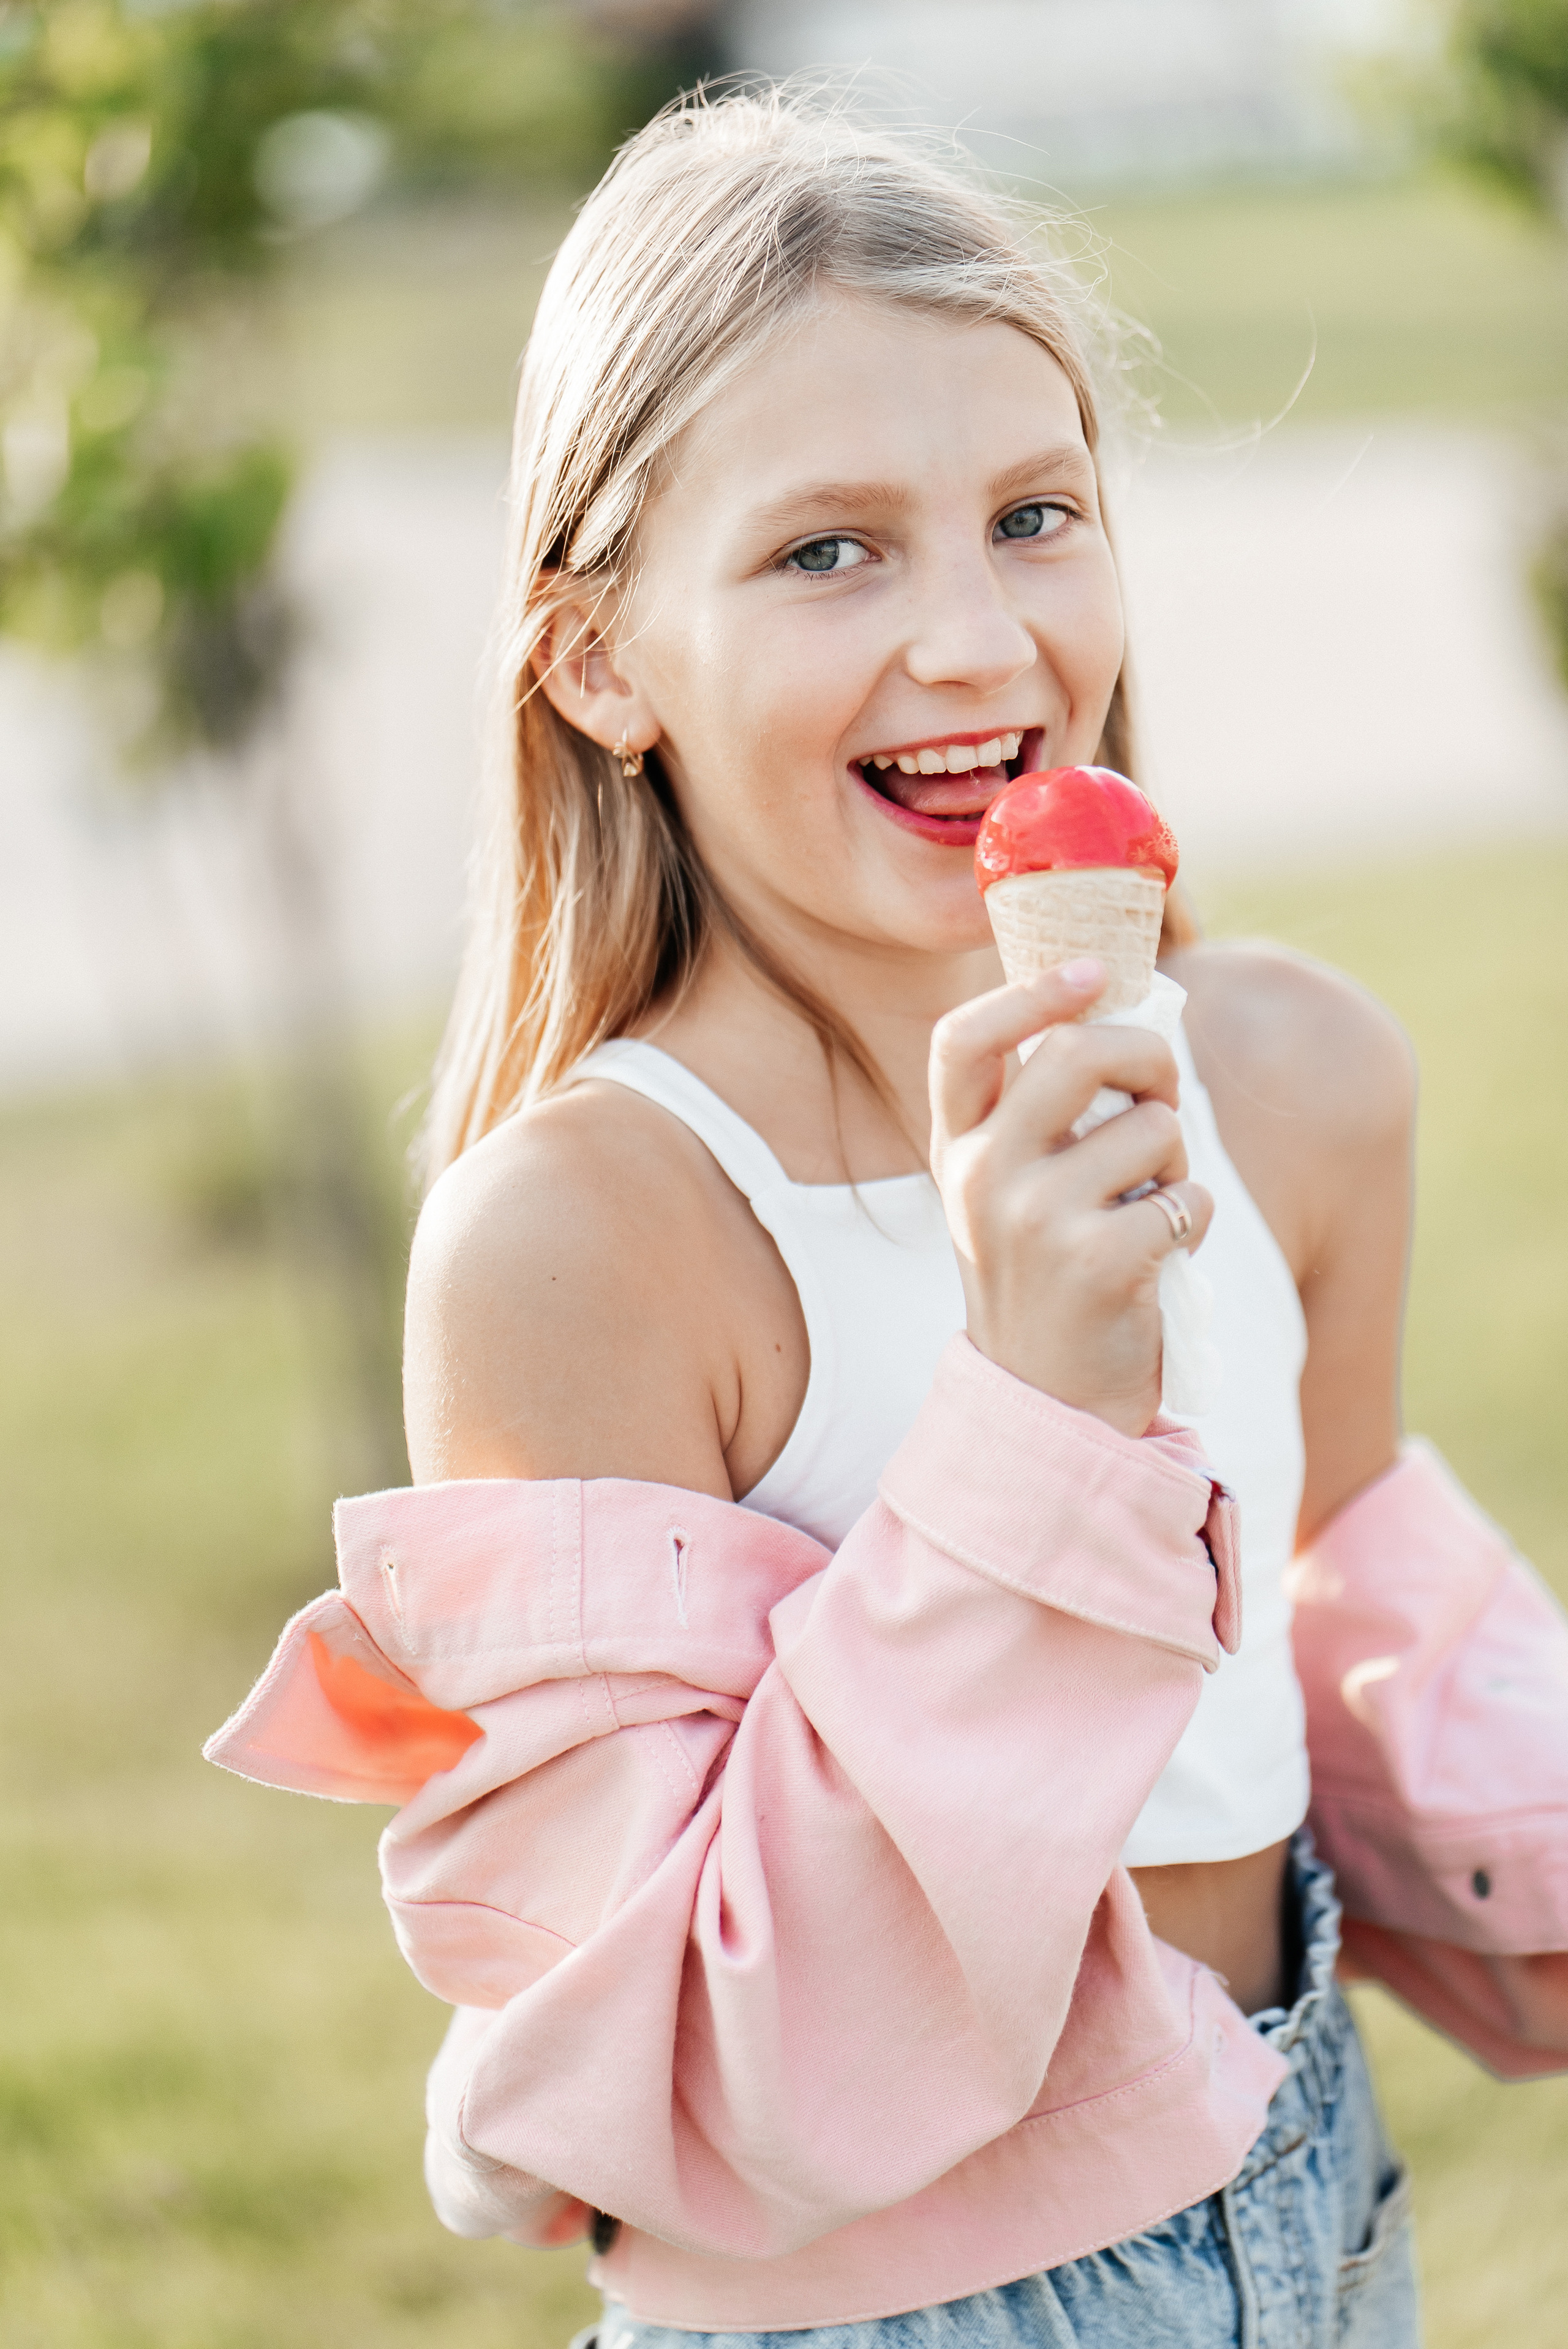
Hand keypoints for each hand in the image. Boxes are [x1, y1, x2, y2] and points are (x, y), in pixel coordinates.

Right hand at [929, 960, 1212, 1436]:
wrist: (1047, 1403)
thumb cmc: (1049, 1278)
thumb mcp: (1014, 1192)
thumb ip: (1045, 1115)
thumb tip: (1127, 1018)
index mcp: (957, 1149)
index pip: (962, 1039)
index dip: (1028, 990)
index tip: (1093, 973)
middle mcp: (982, 1175)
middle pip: (1079, 1051)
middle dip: (1148, 1058)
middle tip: (1162, 1096)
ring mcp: (1034, 1218)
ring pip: (1153, 1127)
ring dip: (1178, 1162)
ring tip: (1151, 1209)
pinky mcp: (1096, 1262)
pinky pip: (1189, 1197)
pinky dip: (1195, 1220)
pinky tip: (1163, 1257)